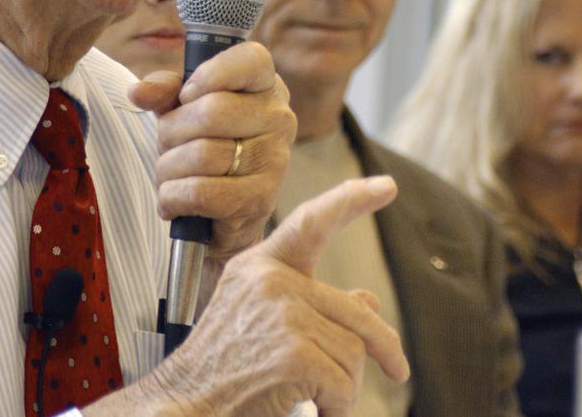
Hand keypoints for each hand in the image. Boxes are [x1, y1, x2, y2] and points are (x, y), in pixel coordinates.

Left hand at [128, 41, 294, 260]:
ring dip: (168, 168)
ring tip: (170, 173)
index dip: (209, 75)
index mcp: (265, 85)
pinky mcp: (260, 200)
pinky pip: (201, 192)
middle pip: (212, 112)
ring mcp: (274, 160)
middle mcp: (278, 118)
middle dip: (172, 131)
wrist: (228, 211)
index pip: (250, 60)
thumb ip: (164, 91)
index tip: (185, 96)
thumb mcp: (183, 108)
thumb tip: (139, 92)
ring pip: (202, 155)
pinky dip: (172, 197)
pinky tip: (172, 199)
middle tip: (168, 143)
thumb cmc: (208, 145)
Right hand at [146, 177, 410, 416]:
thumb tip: (370, 301)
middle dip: (384, 345)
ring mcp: (282, 315)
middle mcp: (271, 282)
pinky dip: (337, 406)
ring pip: (354, 351)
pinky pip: (344, 384)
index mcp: (259, 266)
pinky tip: (312, 409)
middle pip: (356, 311)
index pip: (311, 222)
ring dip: (345, 386)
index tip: (385, 186)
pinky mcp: (292, 353)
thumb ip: (310, 304)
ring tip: (312, 397)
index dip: (350, 201)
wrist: (183, 406)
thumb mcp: (259, 323)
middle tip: (399, 369)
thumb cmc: (220, 371)